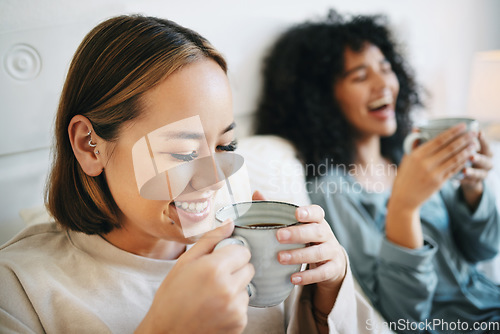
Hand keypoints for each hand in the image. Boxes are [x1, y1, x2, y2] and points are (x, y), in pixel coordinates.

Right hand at [136, 222, 253, 333]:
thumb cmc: (171, 297)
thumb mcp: (184, 263)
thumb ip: (210, 240)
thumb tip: (229, 223)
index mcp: (214, 269)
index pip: (243, 250)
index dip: (231, 254)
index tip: (219, 261)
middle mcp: (228, 288)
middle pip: (249, 268)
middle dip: (235, 270)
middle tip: (214, 279)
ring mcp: (235, 308)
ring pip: (247, 288)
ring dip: (235, 289)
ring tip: (212, 297)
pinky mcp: (239, 323)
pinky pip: (244, 306)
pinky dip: (233, 307)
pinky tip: (215, 310)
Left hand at [278, 204, 345, 322]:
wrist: (331, 262)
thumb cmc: (307, 238)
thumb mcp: (296, 225)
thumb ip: (277, 210)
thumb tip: (256, 193)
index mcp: (317, 221)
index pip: (317, 213)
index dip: (308, 212)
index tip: (296, 213)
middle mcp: (326, 234)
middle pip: (317, 231)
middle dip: (298, 234)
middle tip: (279, 236)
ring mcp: (331, 252)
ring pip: (319, 252)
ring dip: (299, 255)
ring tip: (280, 258)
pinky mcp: (333, 269)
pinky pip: (323, 273)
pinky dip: (308, 277)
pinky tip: (293, 278)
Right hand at [392, 123, 476, 210]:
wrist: (404, 198)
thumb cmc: (405, 176)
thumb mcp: (406, 159)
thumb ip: (413, 144)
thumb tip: (418, 129)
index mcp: (417, 155)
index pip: (439, 140)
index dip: (453, 132)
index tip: (462, 125)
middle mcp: (425, 163)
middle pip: (450, 148)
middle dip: (464, 139)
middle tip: (474, 133)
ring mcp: (433, 173)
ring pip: (454, 159)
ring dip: (467, 150)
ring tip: (474, 144)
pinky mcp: (439, 183)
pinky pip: (454, 170)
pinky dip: (462, 163)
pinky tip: (468, 157)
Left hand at [460, 131, 493, 208]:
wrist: (468, 173)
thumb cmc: (461, 153)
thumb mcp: (464, 146)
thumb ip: (459, 138)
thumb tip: (439, 126)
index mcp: (484, 150)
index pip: (486, 144)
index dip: (483, 139)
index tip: (478, 132)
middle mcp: (486, 160)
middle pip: (485, 159)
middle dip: (478, 157)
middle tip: (471, 156)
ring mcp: (482, 172)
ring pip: (480, 173)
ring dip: (472, 171)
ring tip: (465, 171)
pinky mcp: (475, 182)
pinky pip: (472, 182)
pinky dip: (465, 180)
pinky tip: (459, 180)